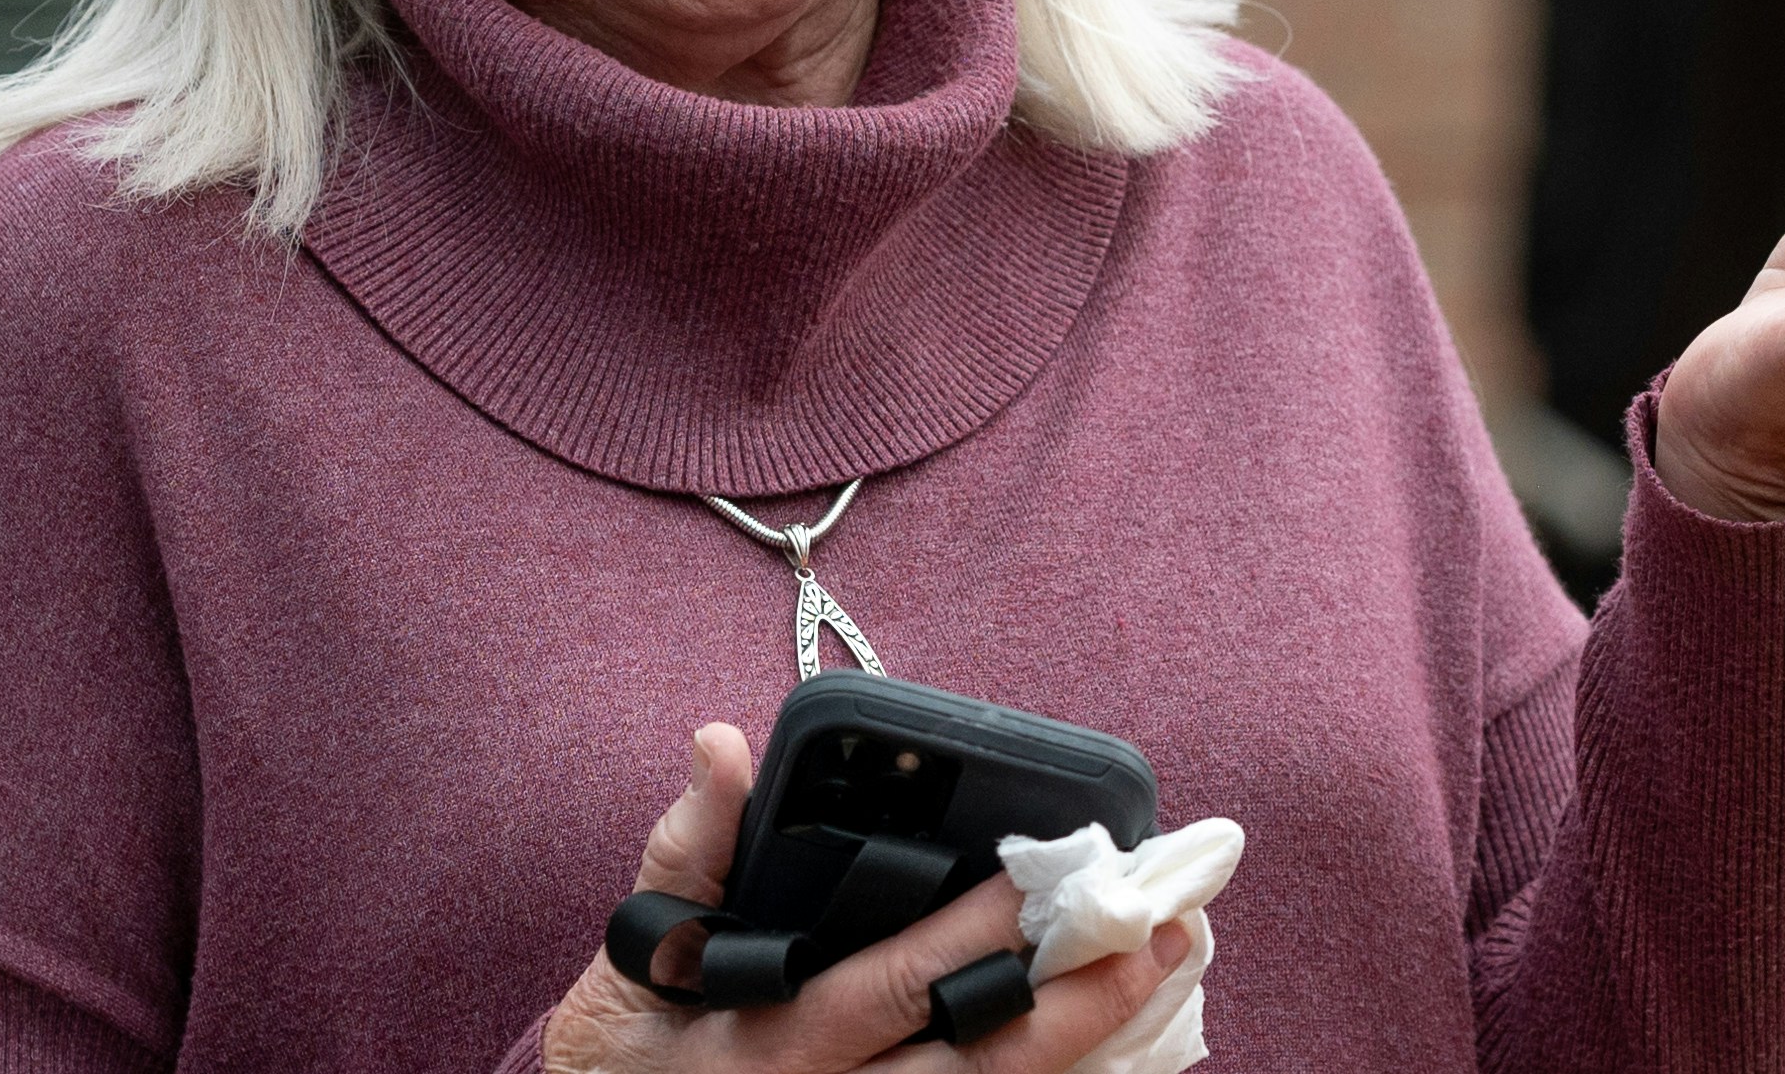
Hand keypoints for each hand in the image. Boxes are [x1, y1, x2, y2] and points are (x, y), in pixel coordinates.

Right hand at [540, 722, 1190, 1072]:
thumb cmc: (623, 1045)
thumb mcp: (633, 954)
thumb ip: (686, 851)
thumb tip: (721, 743)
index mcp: (770, 1043)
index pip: (895, 986)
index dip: (980, 939)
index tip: (1054, 873)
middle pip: (972, 1057)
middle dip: (1072, 994)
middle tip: (1159, 926)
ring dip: (1083, 1035)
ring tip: (1161, 965)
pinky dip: (1049, 1070)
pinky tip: (1117, 1029)